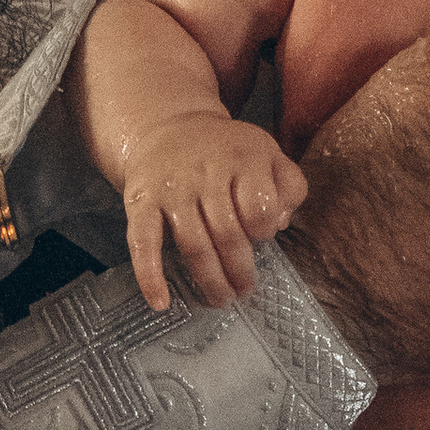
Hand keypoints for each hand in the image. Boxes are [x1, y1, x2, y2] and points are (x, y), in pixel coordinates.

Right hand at [118, 108, 306, 309]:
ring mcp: (172, 189)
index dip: (263, 232)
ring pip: (194, 246)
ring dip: (210, 280)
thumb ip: (289, 185)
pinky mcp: (141, 202)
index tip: (260, 239)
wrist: (168, 127)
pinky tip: (161, 302)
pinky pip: (143, 242)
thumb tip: (281, 222)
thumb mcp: (268, 153)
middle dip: (239, 271)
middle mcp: (206, 172)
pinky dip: (150, 275)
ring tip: (220, 299)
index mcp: (243, 159)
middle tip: (244, 291)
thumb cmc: (225, 151)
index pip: (259, 210)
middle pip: (228, 235)